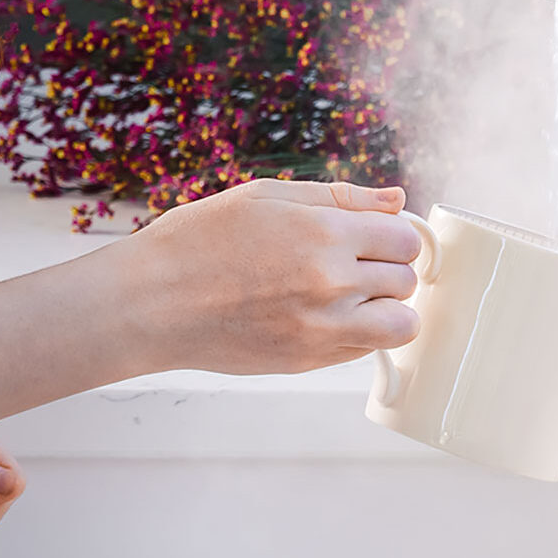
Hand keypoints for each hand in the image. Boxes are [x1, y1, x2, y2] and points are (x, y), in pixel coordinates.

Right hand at [124, 178, 421, 375]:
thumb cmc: (200, 240)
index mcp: (325, 234)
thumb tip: (396, 198)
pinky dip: (357, 334)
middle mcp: (332, 284)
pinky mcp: (307, 361)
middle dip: (388, 268)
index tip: (373, 237)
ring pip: (400, 325)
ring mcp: (322, 329)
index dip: (392, 235)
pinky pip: (364, 350)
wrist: (152, 301)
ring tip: (352, 296)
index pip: (405, 239)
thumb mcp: (267, 196)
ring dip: (387, 308)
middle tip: (353, 263)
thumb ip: (340, 197)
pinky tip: (322, 315)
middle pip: (406, 280)